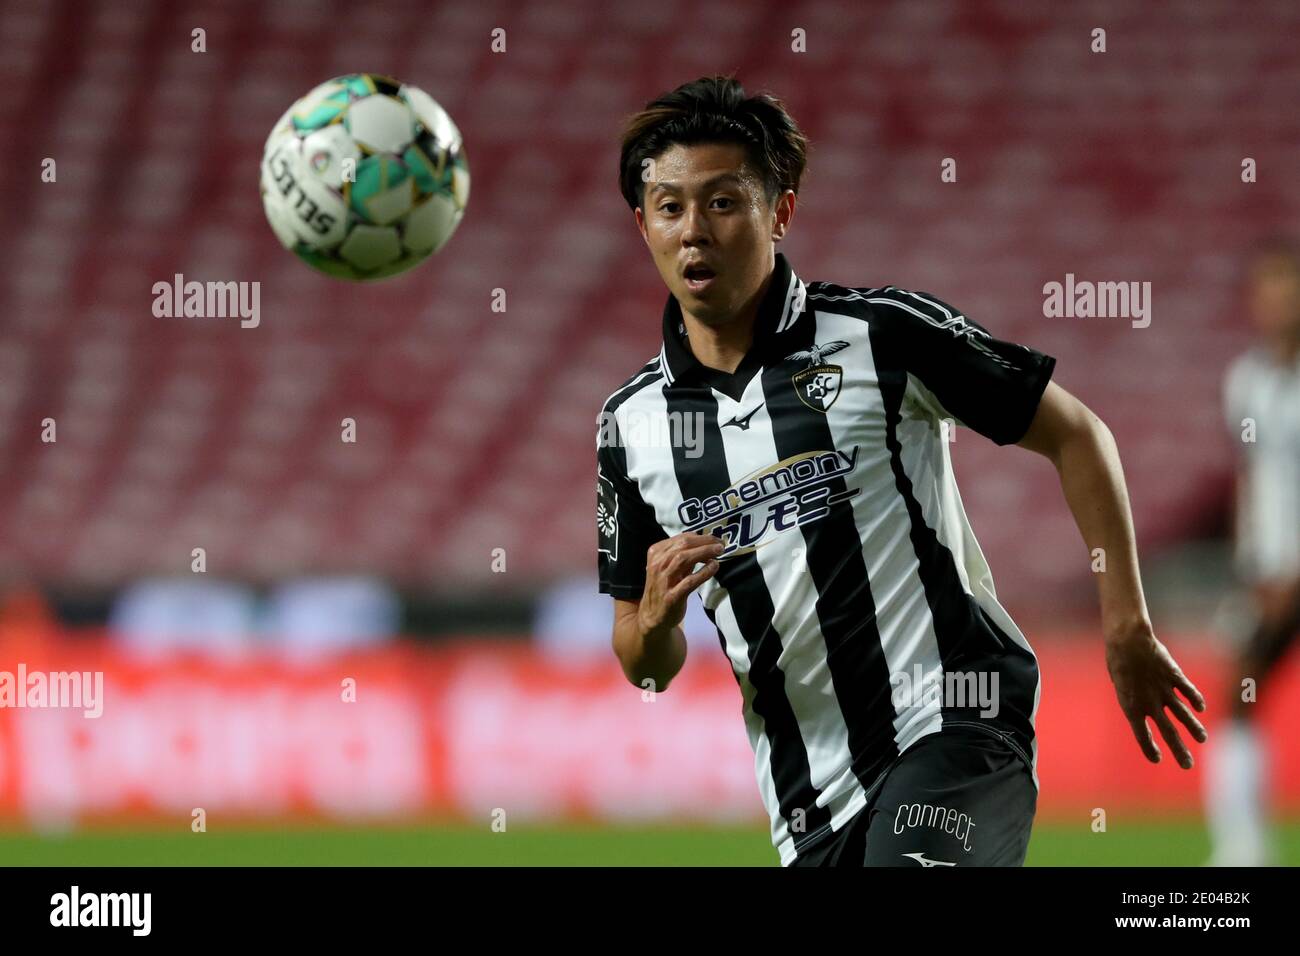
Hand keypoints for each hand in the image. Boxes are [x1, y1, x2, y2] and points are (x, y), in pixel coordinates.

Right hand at [637, 532, 723, 638]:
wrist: (652, 616)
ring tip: (719, 552)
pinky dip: (704, 572)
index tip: (714, 540)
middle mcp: (657, 564)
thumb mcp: (669, 567)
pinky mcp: (671, 596)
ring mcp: (663, 581)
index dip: (701, 537)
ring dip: (705, 552)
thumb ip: (683, 555)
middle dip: (705, 542)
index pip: (680, 538)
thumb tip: (706, 543)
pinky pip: (689, 581)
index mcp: (656, 553)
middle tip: (721, 544)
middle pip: (683, 545)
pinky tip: (714, 566)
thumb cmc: (664, 588)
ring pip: (684, 559)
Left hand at [1104, 621, 1206, 767]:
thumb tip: (1143, 704)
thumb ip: (1133, 696)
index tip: (1157, 759)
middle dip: (1179, 750)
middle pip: (1168, 732)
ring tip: (1202, 739)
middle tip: (1188, 766)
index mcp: (1131, 706)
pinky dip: (1196, 699)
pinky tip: (1200, 708)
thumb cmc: (1118, 660)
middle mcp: (1149, 702)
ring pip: (1182, 714)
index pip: (1141, 735)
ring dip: (1193, 728)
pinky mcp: (1174, 676)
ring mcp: (1164, 690)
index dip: (1149, 748)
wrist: (1128, 640)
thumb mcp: (1119, 682)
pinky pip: (1187, 690)